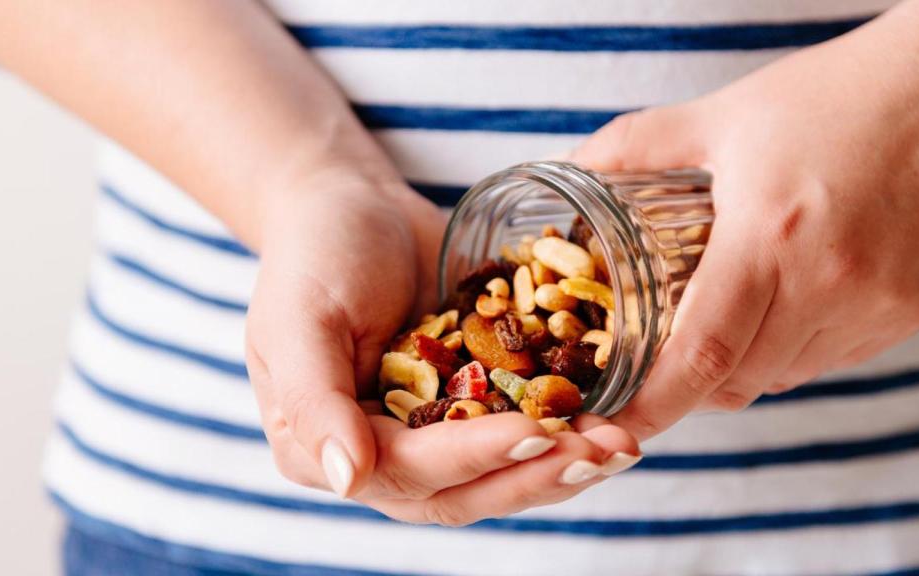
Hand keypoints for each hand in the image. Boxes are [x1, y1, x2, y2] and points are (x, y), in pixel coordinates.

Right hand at [245, 168, 639, 524]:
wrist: (354, 207)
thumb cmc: (314, 254)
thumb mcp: (298, 319)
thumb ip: (312, 402)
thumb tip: (348, 481)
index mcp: (325, 449)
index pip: (407, 472)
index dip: (474, 458)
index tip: (536, 433)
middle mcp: (381, 455)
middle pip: (464, 491)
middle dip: (534, 475)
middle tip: (599, 453)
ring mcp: (431, 432)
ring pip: (501, 472)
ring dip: (561, 463)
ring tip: (620, 444)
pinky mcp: (473, 402)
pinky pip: (522, 425)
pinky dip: (567, 426)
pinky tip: (614, 414)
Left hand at [571, 2, 918, 441]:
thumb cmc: (837, 94)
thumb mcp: (725, 115)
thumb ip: (637, 145)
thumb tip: (570, 165)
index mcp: (770, 237)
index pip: (700, 355)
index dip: (652, 403)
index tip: (614, 421)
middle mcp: (828, 282)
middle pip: (738, 380)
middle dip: (688, 386)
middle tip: (656, 362)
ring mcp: (878, 304)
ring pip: (785, 376)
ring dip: (741, 367)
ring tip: (721, 321)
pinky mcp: (912, 310)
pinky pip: (833, 360)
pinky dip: (794, 351)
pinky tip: (782, 306)